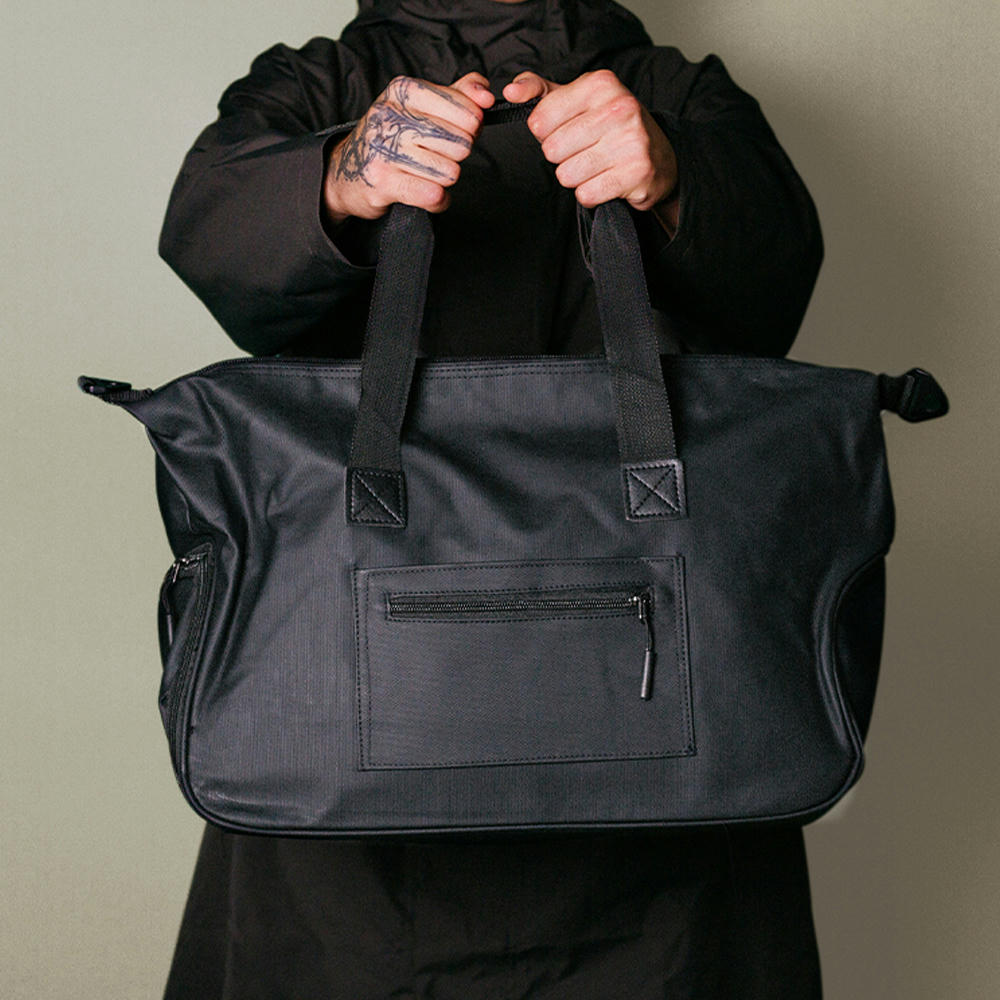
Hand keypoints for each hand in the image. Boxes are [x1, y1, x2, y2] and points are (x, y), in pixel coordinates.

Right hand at [324, 73, 494, 223]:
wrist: (346, 170)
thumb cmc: (392, 136)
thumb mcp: (421, 106)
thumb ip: (459, 95)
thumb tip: (486, 95)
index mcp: (404, 91)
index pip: (466, 112)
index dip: (473, 128)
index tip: (460, 131)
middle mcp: (390, 115)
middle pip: (461, 144)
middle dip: (457, 156)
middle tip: (437, 155)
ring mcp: (384, 148)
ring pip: (449, 172)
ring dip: (445, 179)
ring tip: (426, 173)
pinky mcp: (382, 181)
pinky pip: (433, 195)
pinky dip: (437, 200)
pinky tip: (426, 192)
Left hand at [503, 70, 677, 228]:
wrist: (661, 157)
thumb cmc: (611, 126)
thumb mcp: (577, 99)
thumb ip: (539, 91)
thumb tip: (511, 93)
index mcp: (601, 84)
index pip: (540, 120)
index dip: (546, 134)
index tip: (566, 131)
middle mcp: (620, 108)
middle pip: (552, 150)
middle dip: (561, 158)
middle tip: (584, 151)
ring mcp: (631, 141)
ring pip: (567, 175)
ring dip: (576, 177)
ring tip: (596, 166)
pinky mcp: (636, 173)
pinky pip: (586, 194)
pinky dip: (590, 194)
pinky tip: (606, 181)